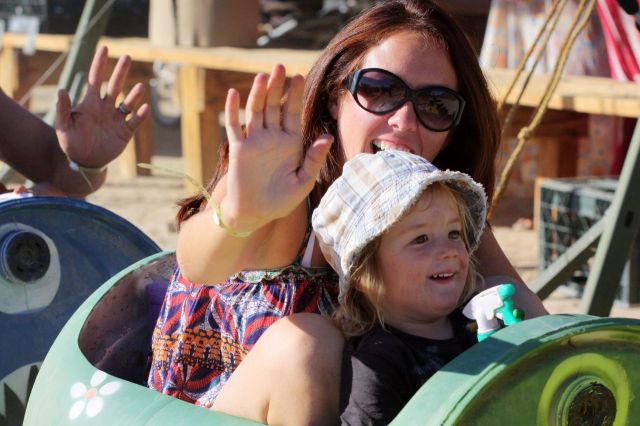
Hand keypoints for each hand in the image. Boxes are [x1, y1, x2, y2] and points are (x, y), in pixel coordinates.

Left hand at [55, 46, 149, 167]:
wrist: (84, 161)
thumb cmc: (71, 142)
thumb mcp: (63, 126)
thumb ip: (63, 109)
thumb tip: (62, 91)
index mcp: (90, 103)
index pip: (95, 79)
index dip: (99, 64)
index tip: (104, 48)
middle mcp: (105, 108)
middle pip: (115, 86)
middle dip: (120, 72)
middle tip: (127, 56)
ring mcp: (117, 119)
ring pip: (128, 103)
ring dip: (134, 95)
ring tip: (140, 86)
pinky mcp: (125, 132)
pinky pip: (135, 121)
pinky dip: (140, 115)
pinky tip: (145, 108)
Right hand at [223, 64, 332, 230]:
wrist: (255, 215)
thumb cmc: (280, 201)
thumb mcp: (303, 182)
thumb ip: (314, 159)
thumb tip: (327, 136)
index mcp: (290, 144)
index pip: (293, 114)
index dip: (294, 96)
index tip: (298, 77)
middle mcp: (272, 138)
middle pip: (274, 106)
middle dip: (277, 87)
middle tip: (281, 66)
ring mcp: (254, 142)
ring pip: (256, 112)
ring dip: (258, 93)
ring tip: (263, 75)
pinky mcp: (238, 150)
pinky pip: (234, 127)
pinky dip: (232, 110)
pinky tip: (234, 93)